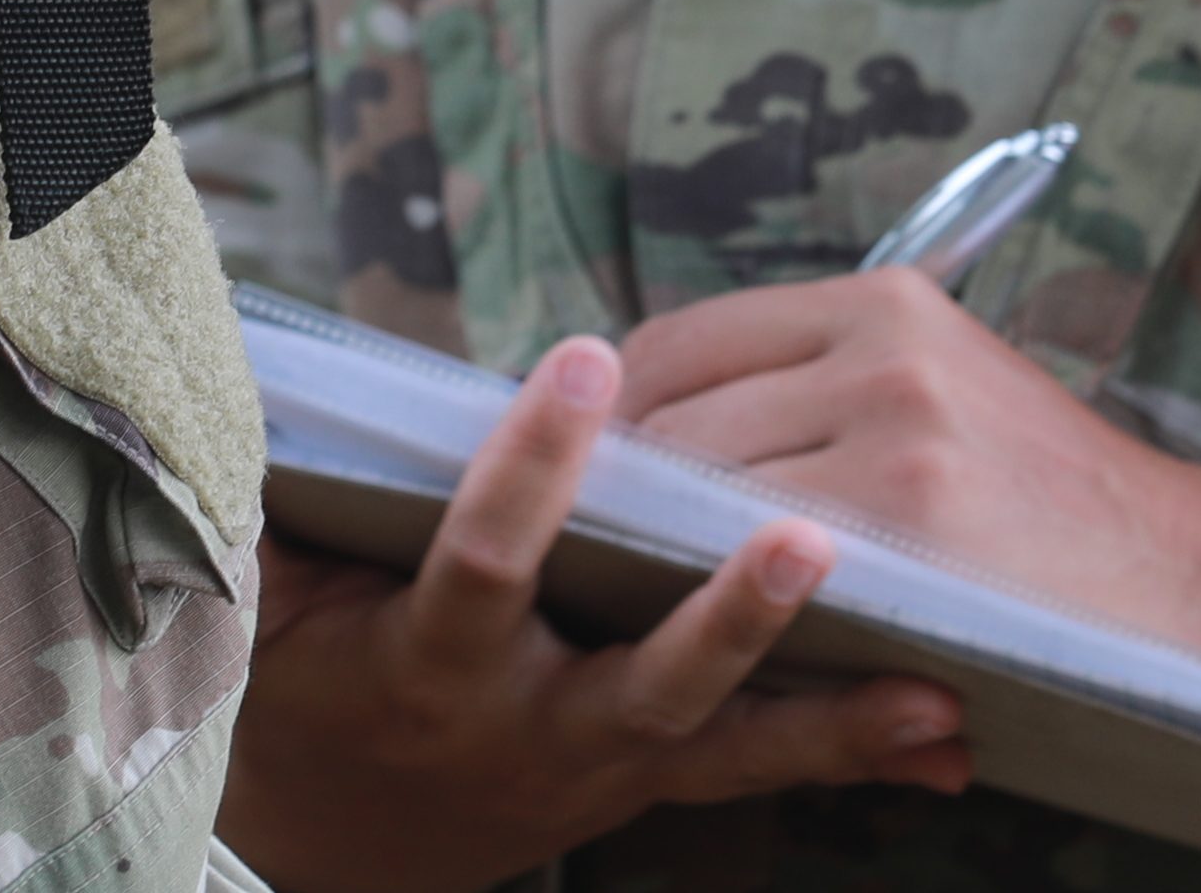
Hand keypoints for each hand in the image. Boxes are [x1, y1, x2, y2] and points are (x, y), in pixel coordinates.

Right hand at [217, 336, 971, 892]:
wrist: (334, 840)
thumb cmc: (302, 673)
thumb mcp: (265, 598)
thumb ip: (278, 508)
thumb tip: (257, 383)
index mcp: (425, 668)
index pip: (481, 560)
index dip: (529, 464)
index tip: (579, 360)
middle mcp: (527, 729)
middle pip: (642, 678)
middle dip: (724, 614)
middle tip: (802, 538)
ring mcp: (603, 769)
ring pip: (726, 739)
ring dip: (825, 707)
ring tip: (925, 677)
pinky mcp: (655, 785)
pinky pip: (761, 772)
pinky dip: (852, 751)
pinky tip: (944, 733)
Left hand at [615, 269, 1200, 761]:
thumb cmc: (1057, 515)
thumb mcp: (948, 401)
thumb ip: (819, 398)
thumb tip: (648, 433)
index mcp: (887, 305)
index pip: (681, 342)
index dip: (622, 416)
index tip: (598, 476)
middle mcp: (882, 351)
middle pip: (671, 413)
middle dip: (619, 489)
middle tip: (591, 555)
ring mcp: (889, 435)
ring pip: (694, 487)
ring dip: (646, 550)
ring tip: (627, 599)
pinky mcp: (901, 526)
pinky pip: (747, 561)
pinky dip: (705, 599)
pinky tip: (694, 633)